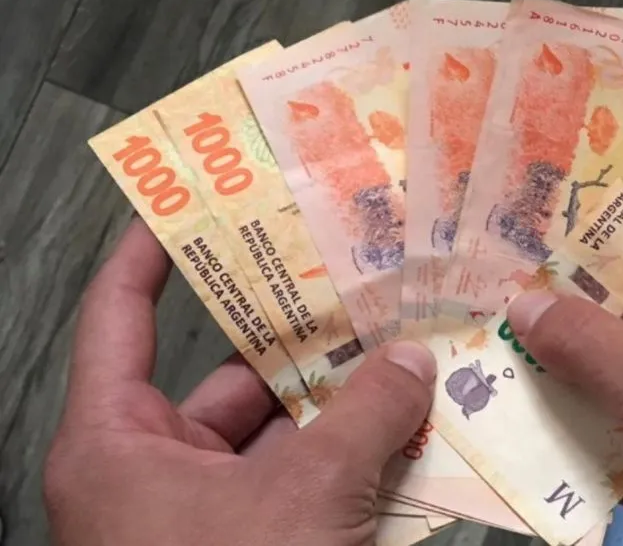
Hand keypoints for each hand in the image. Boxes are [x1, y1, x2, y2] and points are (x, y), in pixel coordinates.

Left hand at [44, 219, 436, 545]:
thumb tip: (414, 360)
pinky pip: (301, 484)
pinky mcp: (251, 545)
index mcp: (118, 440)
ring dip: (344, 405)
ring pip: (278, 435)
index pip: (121, 314)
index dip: (152, 248)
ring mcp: (204, 513)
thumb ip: (364, 419)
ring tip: (407, 354)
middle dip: (302, 340)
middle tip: (361, 288)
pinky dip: (350, 461)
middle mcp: (153, 470)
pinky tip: (409, 431)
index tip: (197, 201)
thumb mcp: (302, 500)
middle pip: (228, 375)